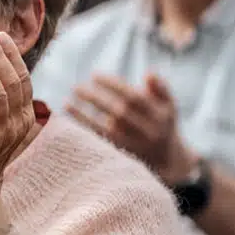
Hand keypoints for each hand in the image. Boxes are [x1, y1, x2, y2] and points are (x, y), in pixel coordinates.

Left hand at [67, 74, 193, 182]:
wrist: (166, 160)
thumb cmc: (161, 123)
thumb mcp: (168, 105)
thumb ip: (160, 87)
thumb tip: (149, 73)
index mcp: (159, 115)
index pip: (133, 97)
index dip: (113, 85)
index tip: (94, 75)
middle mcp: (148, 132)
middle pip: (119, 112)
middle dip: (95, 98)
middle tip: (76, 88)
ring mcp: (135, 146)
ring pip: (107, 130)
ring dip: (84, 116)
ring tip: (67, 103)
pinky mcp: (123, 158)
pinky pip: (100, 143)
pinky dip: (85, 131)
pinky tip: (70, 122)